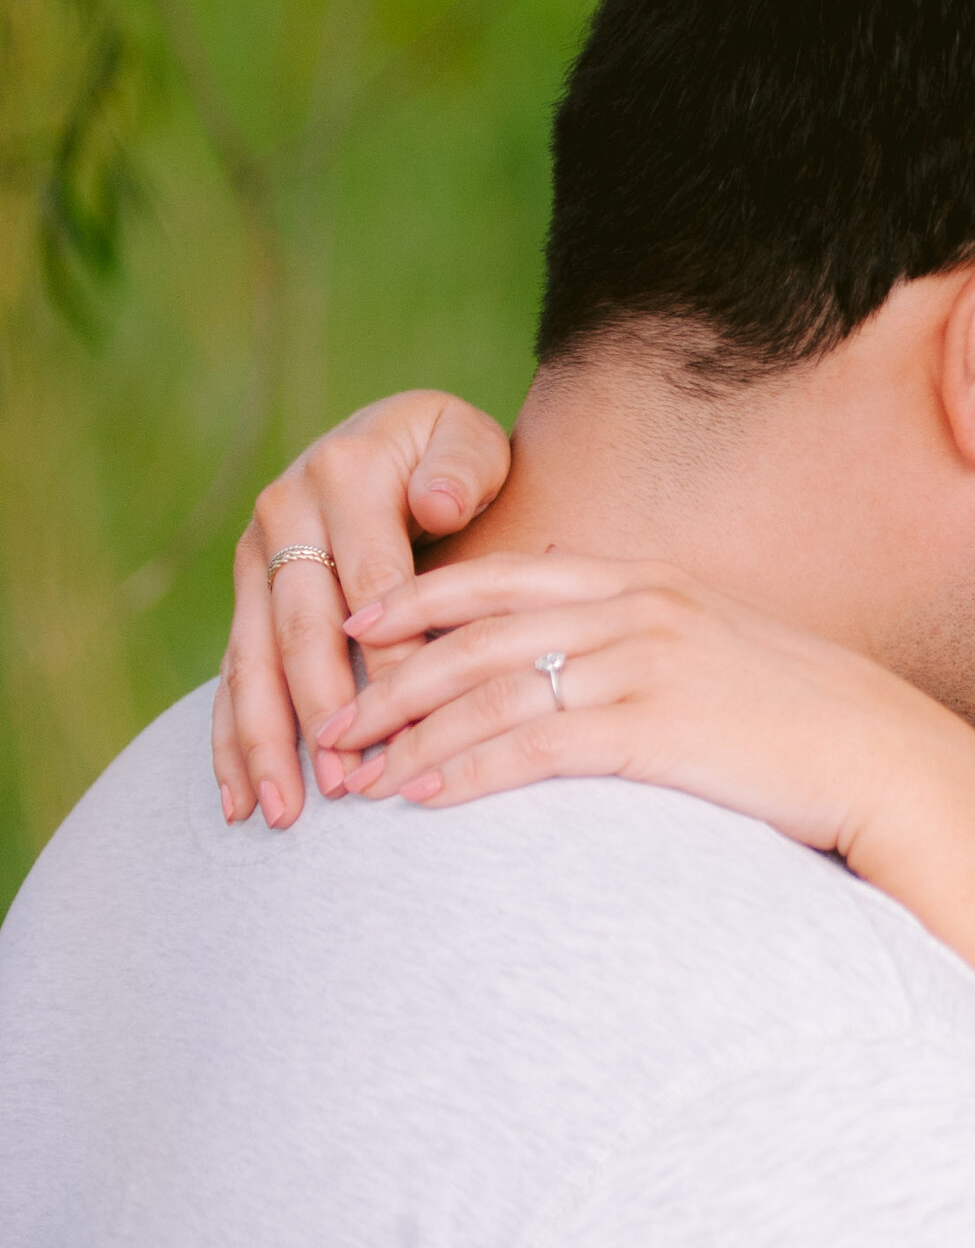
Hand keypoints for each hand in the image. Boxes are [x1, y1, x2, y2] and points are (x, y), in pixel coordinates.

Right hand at [212, 392, 511, 827]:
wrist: (396, 436)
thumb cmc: (449, 456)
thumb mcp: (468, 443)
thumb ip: (460, 470)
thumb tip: (437, 503)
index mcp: (343, 475)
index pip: (371, 584)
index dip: (391, 661)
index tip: (412, 730)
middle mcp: (284, 513)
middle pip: (299, 630)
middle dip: (316, 715)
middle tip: (339, 787)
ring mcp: (255, 557)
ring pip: (253, 660)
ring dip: (263, 741)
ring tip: (279, 811)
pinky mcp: (245, 594)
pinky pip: (234, 673)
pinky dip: (232, 738)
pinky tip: (239, 798)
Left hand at [313, 553, 974, 863]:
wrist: (888, 759)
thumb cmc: (807, 725)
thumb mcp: (722, 657)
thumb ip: (648, 647)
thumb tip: (589, 671)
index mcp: (647, 583)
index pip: (504, 580)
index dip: (420, 600)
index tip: (360, 625)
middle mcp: (635, 611)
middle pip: (477, 636)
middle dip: (390, 679)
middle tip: (330, 719)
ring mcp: (644, 666)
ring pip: (491, 691)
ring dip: (410, 734)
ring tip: (356, 774)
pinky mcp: (654, 729)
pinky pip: (534, 747)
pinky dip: (467, 770)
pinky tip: (423, 797)